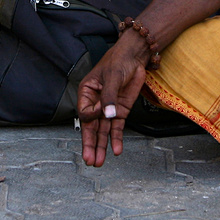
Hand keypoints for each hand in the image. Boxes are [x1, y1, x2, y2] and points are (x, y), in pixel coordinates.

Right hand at [77, 34, 149, 166]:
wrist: (135, 57)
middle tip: (89, 159)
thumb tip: (106, 115)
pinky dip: (117, 139)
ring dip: (102, 146)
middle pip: (91, 127)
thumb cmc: (118, 61)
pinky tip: (116, 150)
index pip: (85, 112)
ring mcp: (109, 109)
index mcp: (87, 93)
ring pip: (103, 131)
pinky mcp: (120, 111)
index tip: (100, 112)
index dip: (91, 116)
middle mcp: (96, 103)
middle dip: (91, 144)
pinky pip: (117, 128)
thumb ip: (109, 97)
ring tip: (98, 161)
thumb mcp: (112, 77)